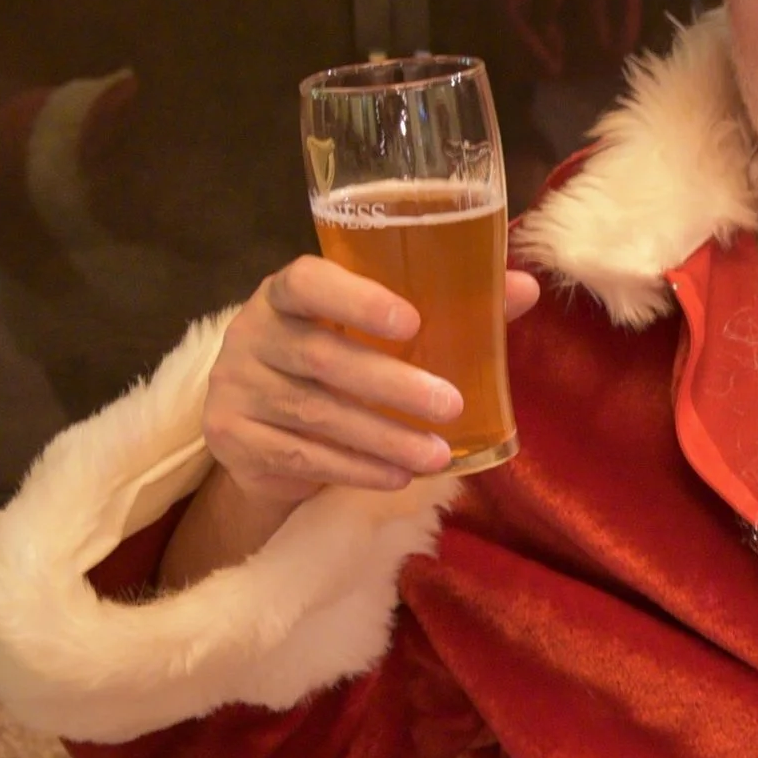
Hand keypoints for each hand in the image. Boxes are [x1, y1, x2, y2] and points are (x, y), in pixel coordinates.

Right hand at [160, 256, 540, 588]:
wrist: (263, 432)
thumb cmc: (338, 364)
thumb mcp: (380, 335)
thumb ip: (448, 308)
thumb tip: (525, 288)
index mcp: (287, 293)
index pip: (307, 281)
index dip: (357, 299)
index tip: (412, 320)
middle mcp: (252, 334)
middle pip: (321, 358)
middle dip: (391, 384)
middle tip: (450, 405)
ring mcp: (235, 387)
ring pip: (315, 415)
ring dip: (383, 438)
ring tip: (438, 455)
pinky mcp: (231, 438)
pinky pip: (301, 456)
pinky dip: (356, 469)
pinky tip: (398, 475)